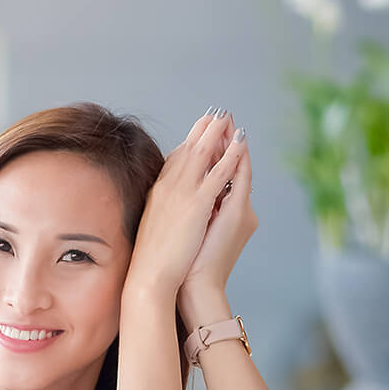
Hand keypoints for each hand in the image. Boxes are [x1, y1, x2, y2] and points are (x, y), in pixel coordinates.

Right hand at [125, 111, 248, 307]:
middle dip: (204, 129)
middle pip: (189, 149)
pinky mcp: (196, 204)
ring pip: (202, 154)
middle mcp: (168, 186)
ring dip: (216, 133)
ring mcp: (182, 193)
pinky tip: (239, 144)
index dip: (190, 141)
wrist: (148, 276)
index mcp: (159, 191)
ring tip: (227, 116)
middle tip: (217, 112)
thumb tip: (176, 206)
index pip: (176, 158)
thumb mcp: (156, 226)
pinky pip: (218, 174)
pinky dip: (229, 156)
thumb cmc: (152, 261)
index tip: (200, 129)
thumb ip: (166, 209)